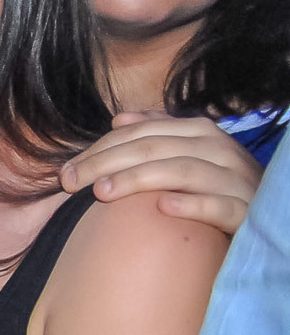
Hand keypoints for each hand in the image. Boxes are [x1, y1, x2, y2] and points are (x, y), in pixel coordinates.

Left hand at [60, 112, 260, 235]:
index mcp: (199, 132)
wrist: (268, 214)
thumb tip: (120, 119)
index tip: (65, 172)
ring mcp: (236, 180)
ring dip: (139, 179)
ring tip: (102, 193)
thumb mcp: (186, 155)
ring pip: (183, 171)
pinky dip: (191, 205)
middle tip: (71, 182)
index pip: (141, 134)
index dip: (100, 149)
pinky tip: (162, 208)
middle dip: (106, 162)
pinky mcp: (248, 211)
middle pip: (154, 148)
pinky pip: (219, 206)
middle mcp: (219, 150)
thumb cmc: (216, 185)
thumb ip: (156, 135)